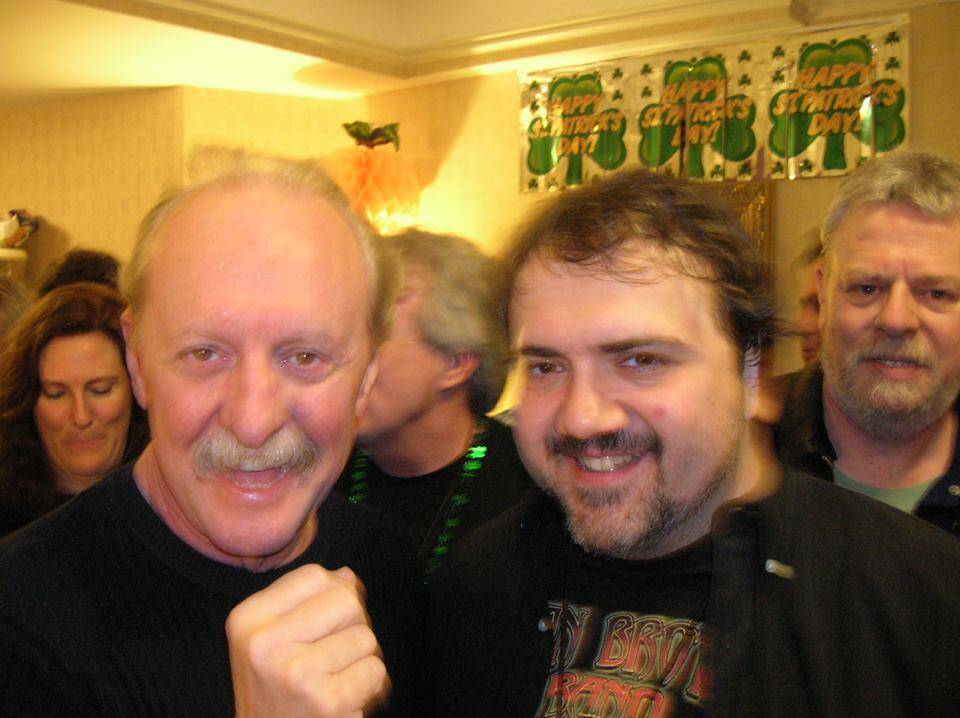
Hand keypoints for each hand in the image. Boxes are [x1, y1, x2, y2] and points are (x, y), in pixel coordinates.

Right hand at [227, 564, 389, 717]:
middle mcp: (265, 644)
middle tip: (335, 651)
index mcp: (248, 619)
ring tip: (335, 676)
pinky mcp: (327, 701)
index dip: (333, 591)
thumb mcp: (271, 638)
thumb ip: (306, 601)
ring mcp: (296, 673)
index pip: (313, 576)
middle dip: (352, 623)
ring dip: (360, 658)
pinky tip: (343, 696)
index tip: (327, 619)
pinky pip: (375, 670)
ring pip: (365, 637)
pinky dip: (368, 683)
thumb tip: (348, 577)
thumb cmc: (274, 688)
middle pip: (345, 601)